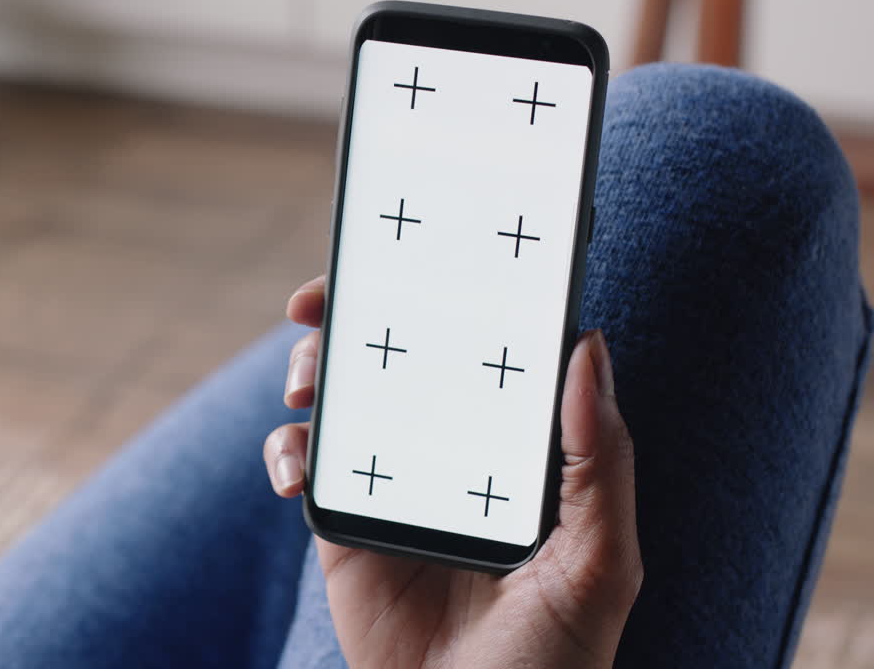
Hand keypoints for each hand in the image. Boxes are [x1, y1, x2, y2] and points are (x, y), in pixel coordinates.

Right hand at [263, 276, 642, 668]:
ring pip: (335, 402)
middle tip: (311, 304)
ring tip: (303, 386)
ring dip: (308, 373)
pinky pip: (301, 467)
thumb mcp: (600, 561)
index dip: (441, 297)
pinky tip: (295, 471)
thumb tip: (589, 347)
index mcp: (510, 451)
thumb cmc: (553, 661)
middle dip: (344, 319)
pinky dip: (284, 453)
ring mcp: (389, 487)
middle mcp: (446, 456)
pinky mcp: (342, 528)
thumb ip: (603, 461)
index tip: (408, 258)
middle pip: (389, 359)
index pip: (475, 353)